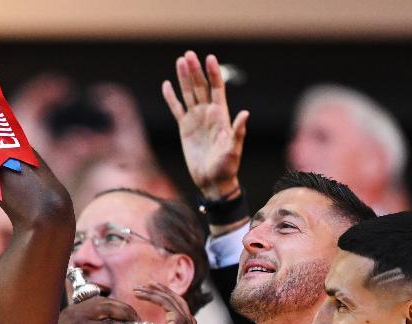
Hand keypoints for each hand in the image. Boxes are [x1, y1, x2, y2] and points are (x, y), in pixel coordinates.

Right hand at [45, 298, 139, 323]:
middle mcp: (76, 311)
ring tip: (136, 323)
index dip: (115, 305)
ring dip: (125, 314)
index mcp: (73, 310)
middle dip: (124, 307)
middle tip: (136, 317)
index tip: (126, 313)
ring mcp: (79, 319)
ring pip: (108, 310)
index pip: (99, 301)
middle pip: (106, 302)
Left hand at [133, 283, 196, 323]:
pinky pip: (164, 301)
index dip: (164, 297)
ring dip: (153, 291)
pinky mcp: (178, 319)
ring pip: (169, 298)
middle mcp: (189, 323)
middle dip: (160, 290)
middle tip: (147, 283)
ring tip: (139, 287)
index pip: (177, 308)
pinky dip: (151, 295)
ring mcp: (186, 321)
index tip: (151, 292)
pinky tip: (139, 294)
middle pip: (175, 299)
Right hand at [161, 51, 247, 201]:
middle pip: (200, 87)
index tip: (209, 58)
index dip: (213, 73)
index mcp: (220, 115)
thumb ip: (238, 131)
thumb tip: (245, 113)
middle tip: (188, 54)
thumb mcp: (234, 149)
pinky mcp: (185, 129)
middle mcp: (208, 114)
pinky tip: (167, 85)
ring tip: (180, 61)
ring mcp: (195, 120)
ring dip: (184, 78)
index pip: (217, 88)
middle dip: (195, 70)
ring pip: (188, 94)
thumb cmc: (226, 166)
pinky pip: (176, 109)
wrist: (212, 180)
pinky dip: (171, 98)